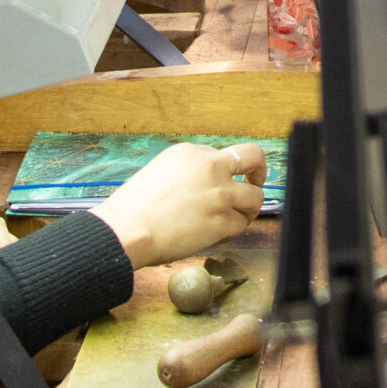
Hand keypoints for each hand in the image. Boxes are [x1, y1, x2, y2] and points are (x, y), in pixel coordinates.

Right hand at [96, 141, 267, 269]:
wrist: (128, 229)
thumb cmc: (134, 207)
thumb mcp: (159, 171)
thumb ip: (187, 172)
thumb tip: (204, 185)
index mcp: (191, 153)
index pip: (225, 156)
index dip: (227, 172)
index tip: (225, 181)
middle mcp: (210, 167)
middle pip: (254, 158)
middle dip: (259, 172)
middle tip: (254, 183)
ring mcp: (220, 194)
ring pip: (256, 197)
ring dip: (248, 209)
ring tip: (236, 217)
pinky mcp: (222, 221)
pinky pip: (241, 225)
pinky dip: (232, 231)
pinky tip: (218, 234)